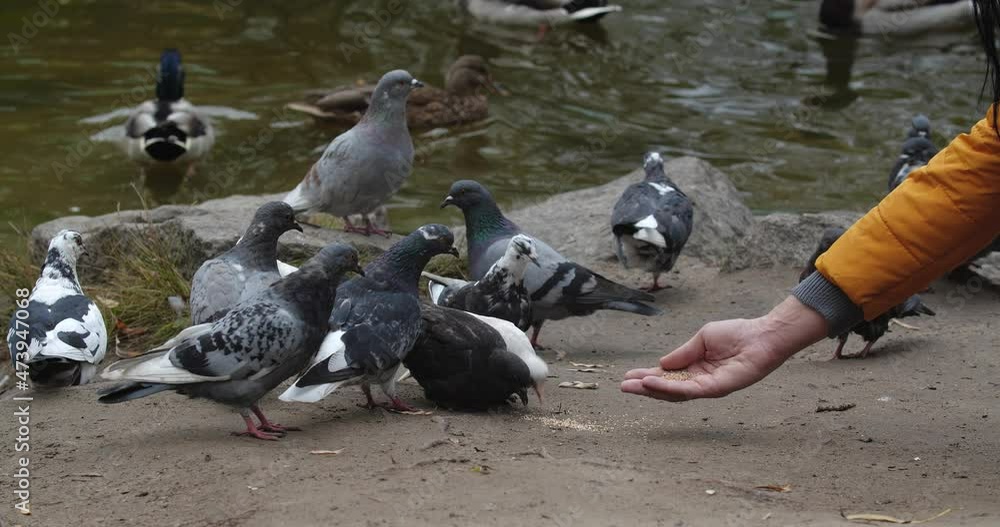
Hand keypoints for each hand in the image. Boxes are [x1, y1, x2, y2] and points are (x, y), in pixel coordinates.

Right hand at [621, 296, 828, 400]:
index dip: (648, 376)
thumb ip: (682, 353)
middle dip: (644, 388)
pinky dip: (668, 388)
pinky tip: (652, 383)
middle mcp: (699, 380)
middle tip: (623, 387)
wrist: (761, 336)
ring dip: (652, 391)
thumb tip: (661, 364)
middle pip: (667, 388)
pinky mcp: (716, 389)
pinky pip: (688, 391)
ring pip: (674, 393)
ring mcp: (707, 386)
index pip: (667, 375)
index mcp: (695, 367)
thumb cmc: (737, 334)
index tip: (629, 376)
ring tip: (632, 387)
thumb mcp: (702, 339)